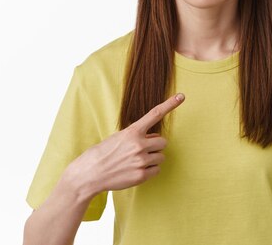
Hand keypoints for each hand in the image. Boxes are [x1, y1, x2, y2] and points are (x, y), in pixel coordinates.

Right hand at [64, 93, 185, 198]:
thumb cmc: (103, 153)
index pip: (155, 114)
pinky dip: (149, 170)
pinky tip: (135, 170)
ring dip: (152, 158)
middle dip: (155, 145)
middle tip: (141, 150)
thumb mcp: (118, 137)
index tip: (181, 96)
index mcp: (132, 132)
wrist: (90, 174)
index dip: (170, 104)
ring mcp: (141, 161)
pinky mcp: (141, 175)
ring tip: (135, 161)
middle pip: (162, 142)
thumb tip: (154, 138)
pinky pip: (156, 170)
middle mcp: (139, 145)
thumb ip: (137, 135)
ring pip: (161, 157)